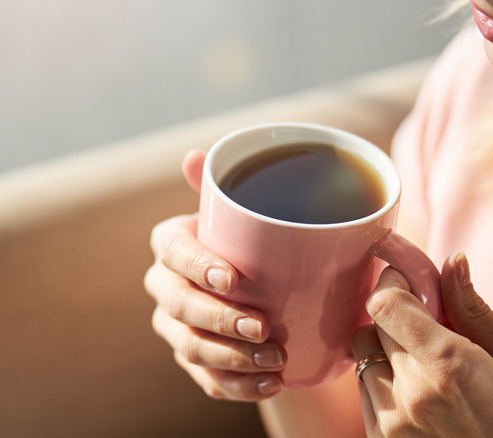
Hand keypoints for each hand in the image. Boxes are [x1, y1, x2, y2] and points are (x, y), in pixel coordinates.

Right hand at [143, 150, 286, 400]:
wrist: (268, 287)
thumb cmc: (255, 241)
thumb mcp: (249, 213)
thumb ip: (229, 187)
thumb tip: (196, 156)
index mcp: (173, 244)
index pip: (173, 252)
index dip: (198, 266)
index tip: (234, 279)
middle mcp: (166, 286)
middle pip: (179, 307)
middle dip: (219, 321)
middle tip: (263, 328)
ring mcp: (176, 327)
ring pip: (190, 348)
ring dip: (232, 358)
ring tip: (275, 361)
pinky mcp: (194, 361)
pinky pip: (207, 379)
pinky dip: (238, 385)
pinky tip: (270, 382)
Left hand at [351, 253, 492, 436]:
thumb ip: (476, 312)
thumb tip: (452, 264)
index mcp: (447, 365)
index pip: (385, 304)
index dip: (394, 283)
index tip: (411, 280)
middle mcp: (410, 394)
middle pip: (372, 327)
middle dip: (397, 314)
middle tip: (428, 320)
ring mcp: (393, 425)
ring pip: (364, 360)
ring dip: (388, 349)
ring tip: (427, 361)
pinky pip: (367, 395)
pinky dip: (385, 380)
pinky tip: (421, 390)